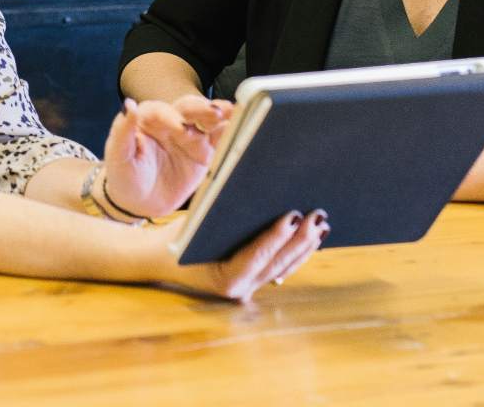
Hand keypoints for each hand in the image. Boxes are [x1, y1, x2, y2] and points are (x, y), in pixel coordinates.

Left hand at [100, 95, 234, 219]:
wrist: (139, 203)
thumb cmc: (124, 177)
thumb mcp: (118, 157)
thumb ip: (122, 131)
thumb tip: (128, 105)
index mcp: (148, 119)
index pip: (160, 111)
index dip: (170, 117)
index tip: (179, 128)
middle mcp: (171, 123)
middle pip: (188, 109)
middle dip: (201, 109)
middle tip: (215, 112)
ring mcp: (190, 136)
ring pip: (206, 120)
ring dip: (220, 115)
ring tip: (233, 112)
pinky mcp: (204, 152)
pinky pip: (219, 139)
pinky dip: (230, 132)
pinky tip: (241, 126)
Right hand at [156, 209, 328, 302]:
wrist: (161, 260)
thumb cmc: (176, 238)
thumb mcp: (194, 225)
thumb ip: (222, 215)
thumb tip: (256, 192)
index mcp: (224, 279)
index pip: (255, 256)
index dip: (276, 237)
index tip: (294, 216)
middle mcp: (240, 290)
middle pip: (277, 263)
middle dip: (300, 240)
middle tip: (318, 216)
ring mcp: (249, 288)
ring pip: (284, 267)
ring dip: (305, 246)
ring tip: (322, 224)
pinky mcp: (254, 281)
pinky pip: (281, 268)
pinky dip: (297, 252)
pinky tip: (312, 238)